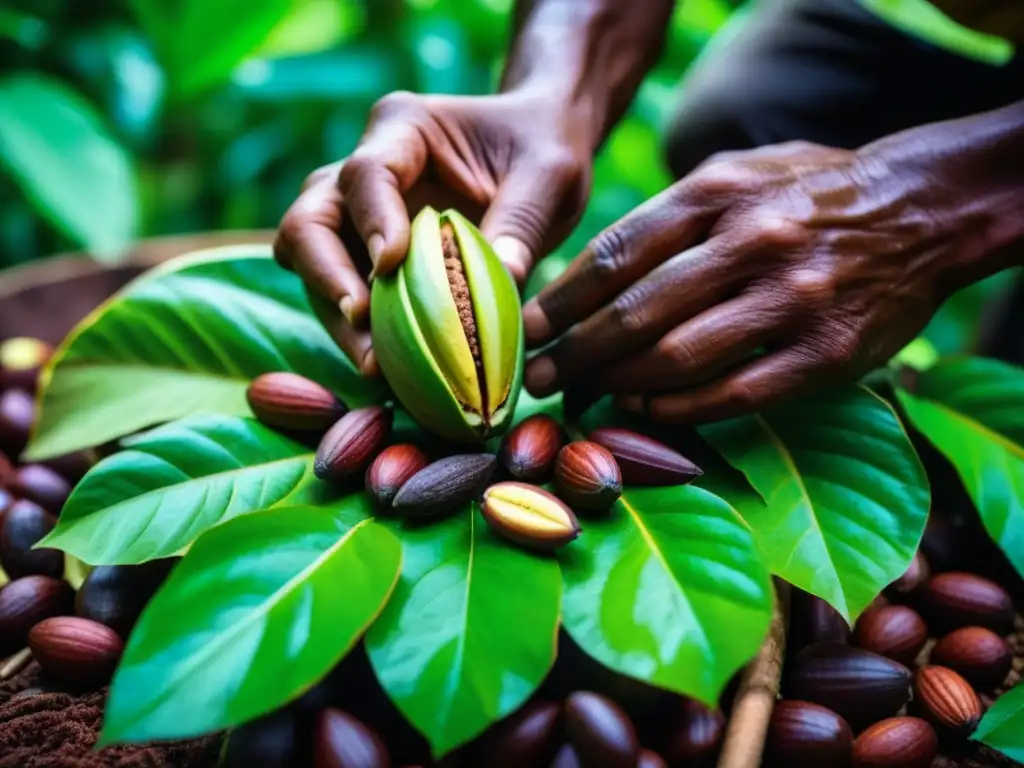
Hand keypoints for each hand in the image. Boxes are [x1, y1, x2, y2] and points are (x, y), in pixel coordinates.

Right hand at [274, 90, 591, 373]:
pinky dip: (359, 329)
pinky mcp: (365, 253)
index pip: (366, 173)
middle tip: (363, 325)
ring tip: (377, 365)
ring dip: (338, 316)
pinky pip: (342, 293)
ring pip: (312, 264)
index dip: (372, 220)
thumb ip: (523, 223)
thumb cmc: (542, 148)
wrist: (538, 148)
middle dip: (327, 277)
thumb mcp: (550, 176)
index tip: (390, 264)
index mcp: (404, 129)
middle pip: (310, 222)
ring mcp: (357, 214)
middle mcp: (365, 169)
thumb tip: (506, 282)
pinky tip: (390, 366)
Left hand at [522, 140, 984, 422]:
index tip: (524, 330)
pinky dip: (680, 409)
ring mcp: (790, 302)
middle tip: (538, 378)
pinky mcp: (825, 354)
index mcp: (718, 194)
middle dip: (574, 353)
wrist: (922, 209)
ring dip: (617, 384)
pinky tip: (646, 411)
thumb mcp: (736, 173)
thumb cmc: (809, 193)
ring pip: (678, 358)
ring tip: (584, 396)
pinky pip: (735, 393)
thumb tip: (591, 273)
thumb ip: (669, 215)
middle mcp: (750, 244)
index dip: (560, 301)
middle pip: (634, 313)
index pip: (615, 255)